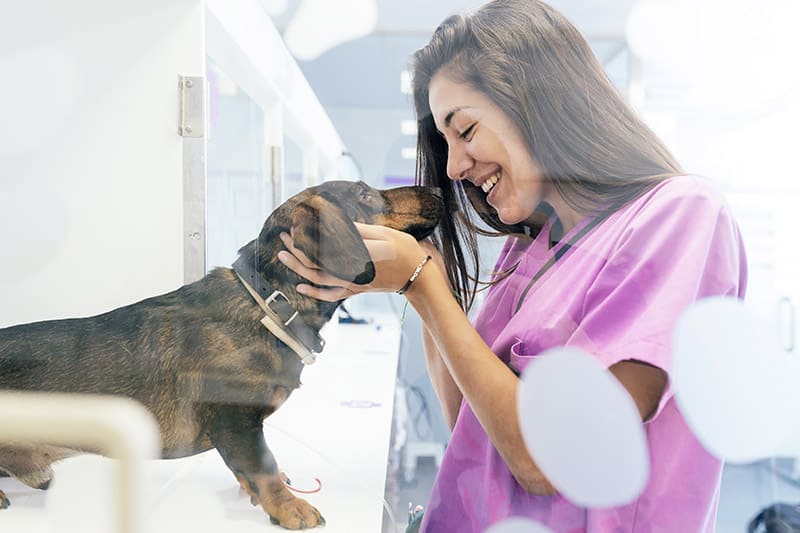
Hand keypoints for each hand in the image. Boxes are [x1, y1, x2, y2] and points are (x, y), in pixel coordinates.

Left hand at [277, 223, 432, 301]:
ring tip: (283, 256)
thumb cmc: (404, 251)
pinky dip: (314, 292)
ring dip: (298, 268)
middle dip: (295, 250)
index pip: (322, 248)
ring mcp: (351, 284)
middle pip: (314, 263)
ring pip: (318, 280)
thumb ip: (359, 231)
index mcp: (356, 256)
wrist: (417, 276)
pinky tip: (301, 287)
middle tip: (283, 236)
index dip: (305, 238)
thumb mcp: (384, 234)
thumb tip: (337, 224)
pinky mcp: (355, 290)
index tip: (295, 226)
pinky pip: (330, 294)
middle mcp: (350, 272)